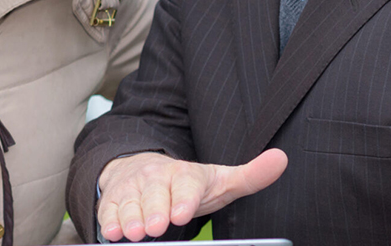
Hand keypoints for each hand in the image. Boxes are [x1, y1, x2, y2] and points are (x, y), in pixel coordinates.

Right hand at [96, 149, 286, 241]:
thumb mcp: (219, 179)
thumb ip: (250, 175)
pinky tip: (112, 231)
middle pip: (153, 196)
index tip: (182, 213)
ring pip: (129, 203)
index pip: (185, 184)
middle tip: (155, 228)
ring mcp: (132, 189)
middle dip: (153, 212)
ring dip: (129, 218)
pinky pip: (108, 209)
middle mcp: (155, 178)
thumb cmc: (186, 184)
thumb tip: (282, 159)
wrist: (140, 168)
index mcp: (184, 174)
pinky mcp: (112, 200)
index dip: (183, 199)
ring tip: (133, 233)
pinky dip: (108, 220)